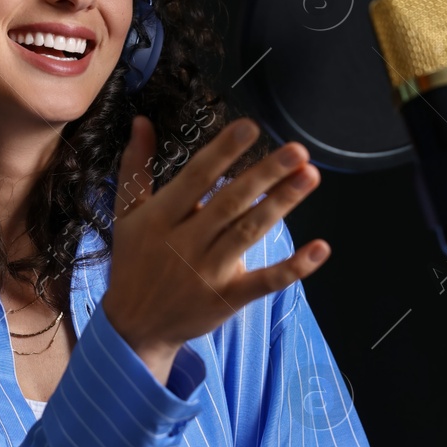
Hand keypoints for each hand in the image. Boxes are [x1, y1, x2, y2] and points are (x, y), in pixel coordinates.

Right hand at [102, 115, 330, 383]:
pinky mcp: (228, 298)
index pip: (196, 178)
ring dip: (281, 204)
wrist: (135, 326)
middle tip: (297, 150)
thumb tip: (142, 121)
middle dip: (265, 174)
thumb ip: (135, 166)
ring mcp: (208, 272)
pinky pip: (264, 282)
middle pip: (231, 202)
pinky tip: (320, 248)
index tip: (250, 128)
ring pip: (249, 233)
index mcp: (161, 216)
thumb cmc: (134, 261)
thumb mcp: (126, 213)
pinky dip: (293, 268)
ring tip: (309, 176)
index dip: (223, 152)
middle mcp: (185, 242)